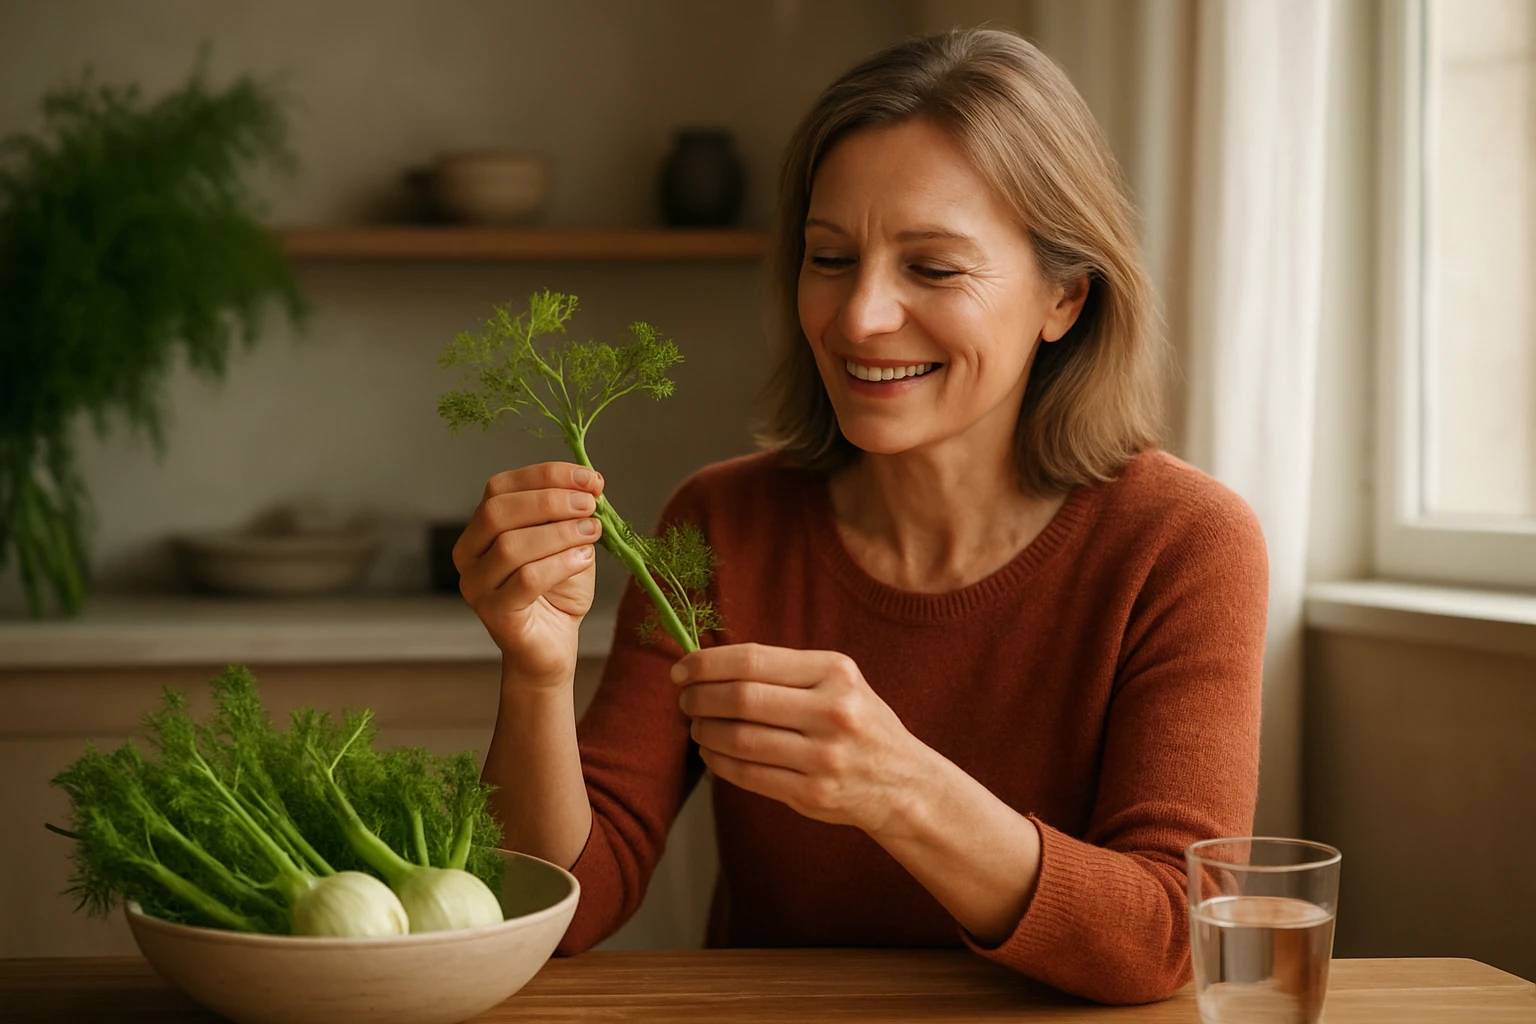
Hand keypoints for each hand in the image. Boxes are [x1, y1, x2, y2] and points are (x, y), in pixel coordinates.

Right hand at [455, 462, 604, 682]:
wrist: (553, 644)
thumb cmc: (558, 590)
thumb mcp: (567, 540)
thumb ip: (570, 513)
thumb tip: (590, 482)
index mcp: (480, 527)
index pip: (500, 487)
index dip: (546, 476)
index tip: (590, 479)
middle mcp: (468, 553)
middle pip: (498, 512)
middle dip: (549, 501)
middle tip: (590, 505)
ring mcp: (475, 585)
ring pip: (510, 546)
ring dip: (559, 532)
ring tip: (593, 531)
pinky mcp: (494, 613)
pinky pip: (526, 580)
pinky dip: (560, 563)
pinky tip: (584, 557)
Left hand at [672, 643, 929, 835]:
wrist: (902, 782)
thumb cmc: (857, 722)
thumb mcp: (838, 682)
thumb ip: (785, 672)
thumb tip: (710, 664)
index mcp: (835, 672)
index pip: (753, 660)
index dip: (707, 664)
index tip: (681, 670)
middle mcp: (833, 711)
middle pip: (742, 699)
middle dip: (700, 698)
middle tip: (685, 700)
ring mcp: (824, 756)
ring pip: (740, 739)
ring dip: (705, 732)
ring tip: (697, 727)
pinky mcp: (812, 794)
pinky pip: (748, 774)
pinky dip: (719, 761)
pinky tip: (712, 753)